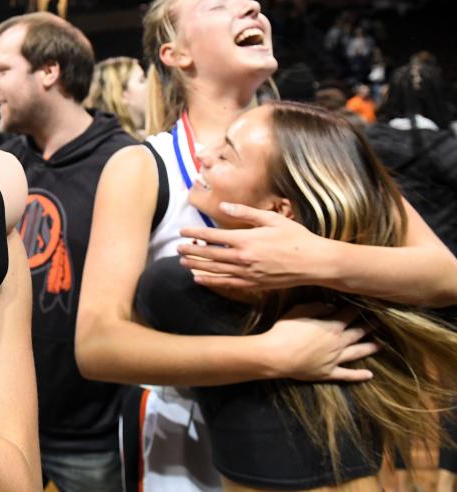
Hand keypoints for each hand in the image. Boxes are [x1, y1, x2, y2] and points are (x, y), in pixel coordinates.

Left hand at [178, 202, 325, 289]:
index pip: (213, 236)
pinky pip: (227, 284)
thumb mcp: (272, 219)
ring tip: (182, 262)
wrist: (314, 262)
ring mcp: (247, 273)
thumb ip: (245, 213)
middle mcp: (243, 258)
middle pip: (210, 255)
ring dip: (197, 266)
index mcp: (246, 240)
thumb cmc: (295, 237)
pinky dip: (211, 281)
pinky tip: (200, 279)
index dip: (195, 234)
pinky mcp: (253, 284)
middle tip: (177, 248)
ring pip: (215, 270)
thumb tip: (223, 207)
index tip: (182, 232)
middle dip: (191, 251)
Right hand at [259, 303, 377, 381]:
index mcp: (331, 326)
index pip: (348, 315)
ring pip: (357, 353)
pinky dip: (359, 375)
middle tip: (379, 323)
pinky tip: (369, 375)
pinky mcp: (328, 373)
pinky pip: (347, 375)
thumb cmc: (284, 330)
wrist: (276, 355)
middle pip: (357, 333)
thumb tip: (331, 306)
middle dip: (368, 326)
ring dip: (370, 348)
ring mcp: (335, 359)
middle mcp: (338, 343)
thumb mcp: (298, 311)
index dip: (357, 310)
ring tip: (381, 345)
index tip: (365, 306)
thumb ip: (317, 307)